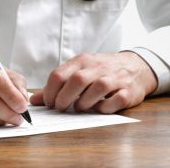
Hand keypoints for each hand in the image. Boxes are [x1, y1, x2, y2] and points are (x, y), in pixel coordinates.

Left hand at [30, 52, 157, 112]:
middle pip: (77, 80)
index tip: (48, 103)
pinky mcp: (129, 91)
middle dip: (64, 97)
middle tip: (60, 108)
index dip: (49, 91)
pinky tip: (98, 108)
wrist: (135, 66)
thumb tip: (34, 100)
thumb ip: (57, 85)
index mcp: (81, 61)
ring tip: (78, 108)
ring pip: (98, 88)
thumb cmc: (100, 71)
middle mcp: (97, 67)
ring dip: (84, 102)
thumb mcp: (78, 71)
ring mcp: (115, 78)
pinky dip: (105, 107)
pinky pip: (117, 100)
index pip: (59, 74)